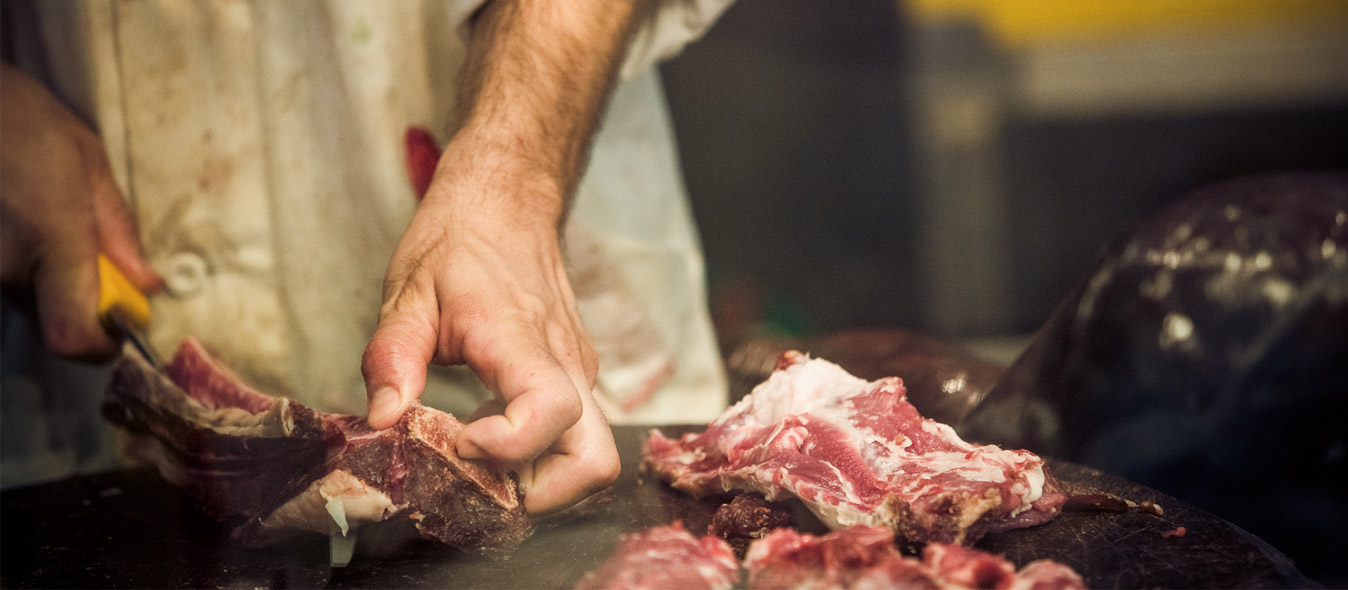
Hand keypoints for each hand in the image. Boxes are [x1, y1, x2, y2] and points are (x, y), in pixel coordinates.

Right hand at [0, 64, 160, 359]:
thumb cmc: (23, 119)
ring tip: (55, 229)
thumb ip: (119, 231)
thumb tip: (147, 283)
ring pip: (29, 305)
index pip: (73, 338)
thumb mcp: (90, 163)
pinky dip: (27, 270)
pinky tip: (30, 228)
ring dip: (55, 286)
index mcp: (52, 241)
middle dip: (86, 306)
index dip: (101, 344)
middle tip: (99, 261)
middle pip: (54, 325)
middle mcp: (8, 266)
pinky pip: (7, 284)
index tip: (124, 321)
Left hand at [361, 143, 619, 513]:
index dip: (504, 448)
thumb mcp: (409, 293)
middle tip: (483, 483)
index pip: (550, 413)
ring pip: (591, 458)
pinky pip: (574, 438)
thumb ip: (393, 358)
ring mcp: (578, 374)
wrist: (507, 203)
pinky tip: (486, 432)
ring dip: (541, 481)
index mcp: (524, 341)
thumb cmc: (460, 242)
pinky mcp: (574, 379)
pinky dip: (536, 457)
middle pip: (597, 463)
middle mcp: (566, 365)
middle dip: (544, 496)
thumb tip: (383, 422)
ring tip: (479, 459)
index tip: (455, 439)